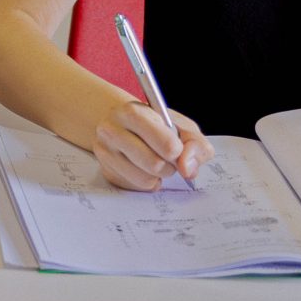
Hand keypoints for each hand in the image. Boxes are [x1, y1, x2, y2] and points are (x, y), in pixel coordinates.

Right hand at [91, 98, 211, 190]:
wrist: (123, 124)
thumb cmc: (157, 126)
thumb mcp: (182, 126)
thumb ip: (196, 145)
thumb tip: (187, 169)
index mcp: (132, 113)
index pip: (168, 145)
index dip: (179, 152)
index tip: (176, 147)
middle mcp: (112, 130)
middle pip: (156, 165)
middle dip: (170, 166)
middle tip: (167, 157)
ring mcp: (104, 151)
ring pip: (145, 180)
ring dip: (158, 176)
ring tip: (155, 162)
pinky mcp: (105, 170)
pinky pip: (136, 187)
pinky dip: (147, 182)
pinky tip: (143, 168)